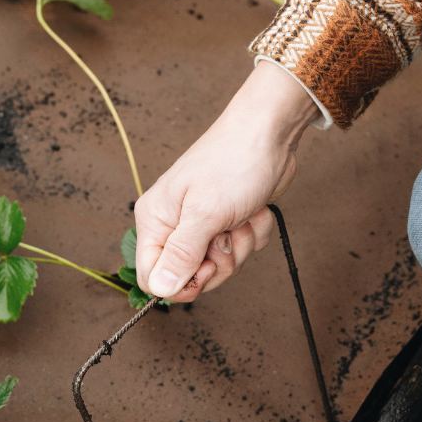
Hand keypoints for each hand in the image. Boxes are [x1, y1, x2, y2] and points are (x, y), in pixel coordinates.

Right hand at [134, 60, 319, 301]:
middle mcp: (175, 224)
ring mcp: (203, 223)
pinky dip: (254, 233)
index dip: (181, 283)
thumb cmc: (232, 161)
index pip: (152, 276)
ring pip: (220, 264)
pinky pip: (241, 248)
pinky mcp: (229, 221)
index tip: (206, 268)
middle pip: (190, 275)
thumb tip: (161, 288)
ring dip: (240, 245)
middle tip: (227, 234)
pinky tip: (254, 209)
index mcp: (156, 220)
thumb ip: (181, 255)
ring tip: (241, 215)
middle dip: (219, 262)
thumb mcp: (205, 213)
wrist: (269, 133)